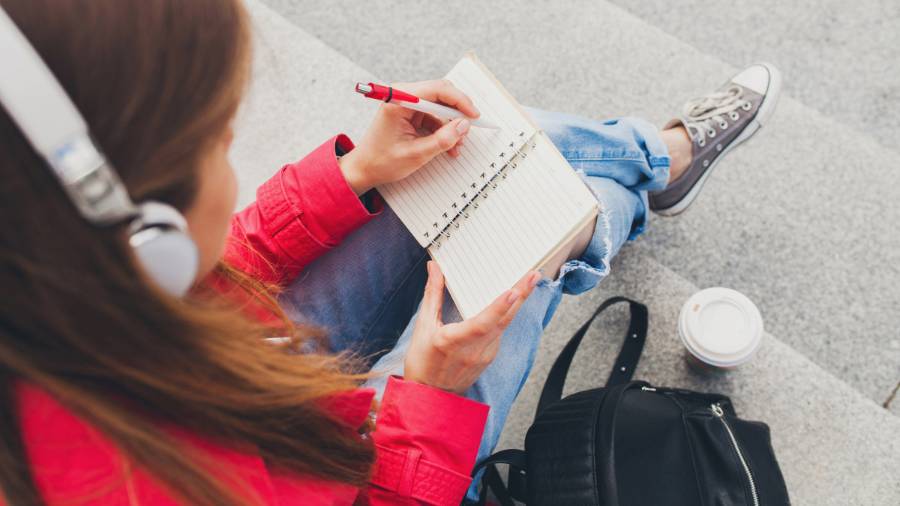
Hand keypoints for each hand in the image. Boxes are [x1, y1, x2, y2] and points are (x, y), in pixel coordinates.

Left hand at [338, 79, 480, 194]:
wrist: (364, 168)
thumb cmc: (382, 161)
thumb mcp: (416, 154)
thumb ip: (442, 139)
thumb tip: (464, 126)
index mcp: (399, 100)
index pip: (437, 89)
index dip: (460, 101)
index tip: (474, 116)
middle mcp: (402, 95)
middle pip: (440, 93)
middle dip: (457, 112)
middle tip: (468, 129)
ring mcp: (406, 103)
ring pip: (439, 105)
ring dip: (451, 124)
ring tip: (457, 145)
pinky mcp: (410, 113)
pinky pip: (433, 115)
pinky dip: (443, 129)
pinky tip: (449, 145)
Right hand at [403, 262, 541, 393]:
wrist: (431, 396)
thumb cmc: (422, 360)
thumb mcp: (423, 326)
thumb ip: (432, 295)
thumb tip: (434, 268)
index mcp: (453, 341)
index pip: (481, 324)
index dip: (498, 308)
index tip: (512, 292)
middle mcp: (474, 350)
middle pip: (502, 320)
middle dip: (521, 295)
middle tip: (534, 275)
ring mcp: (485, 355)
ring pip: (505, 325)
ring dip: (519, 302)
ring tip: (530, 280)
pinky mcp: (490, 357)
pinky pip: (501, 331)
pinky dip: (508, 313)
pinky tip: (515, 298)